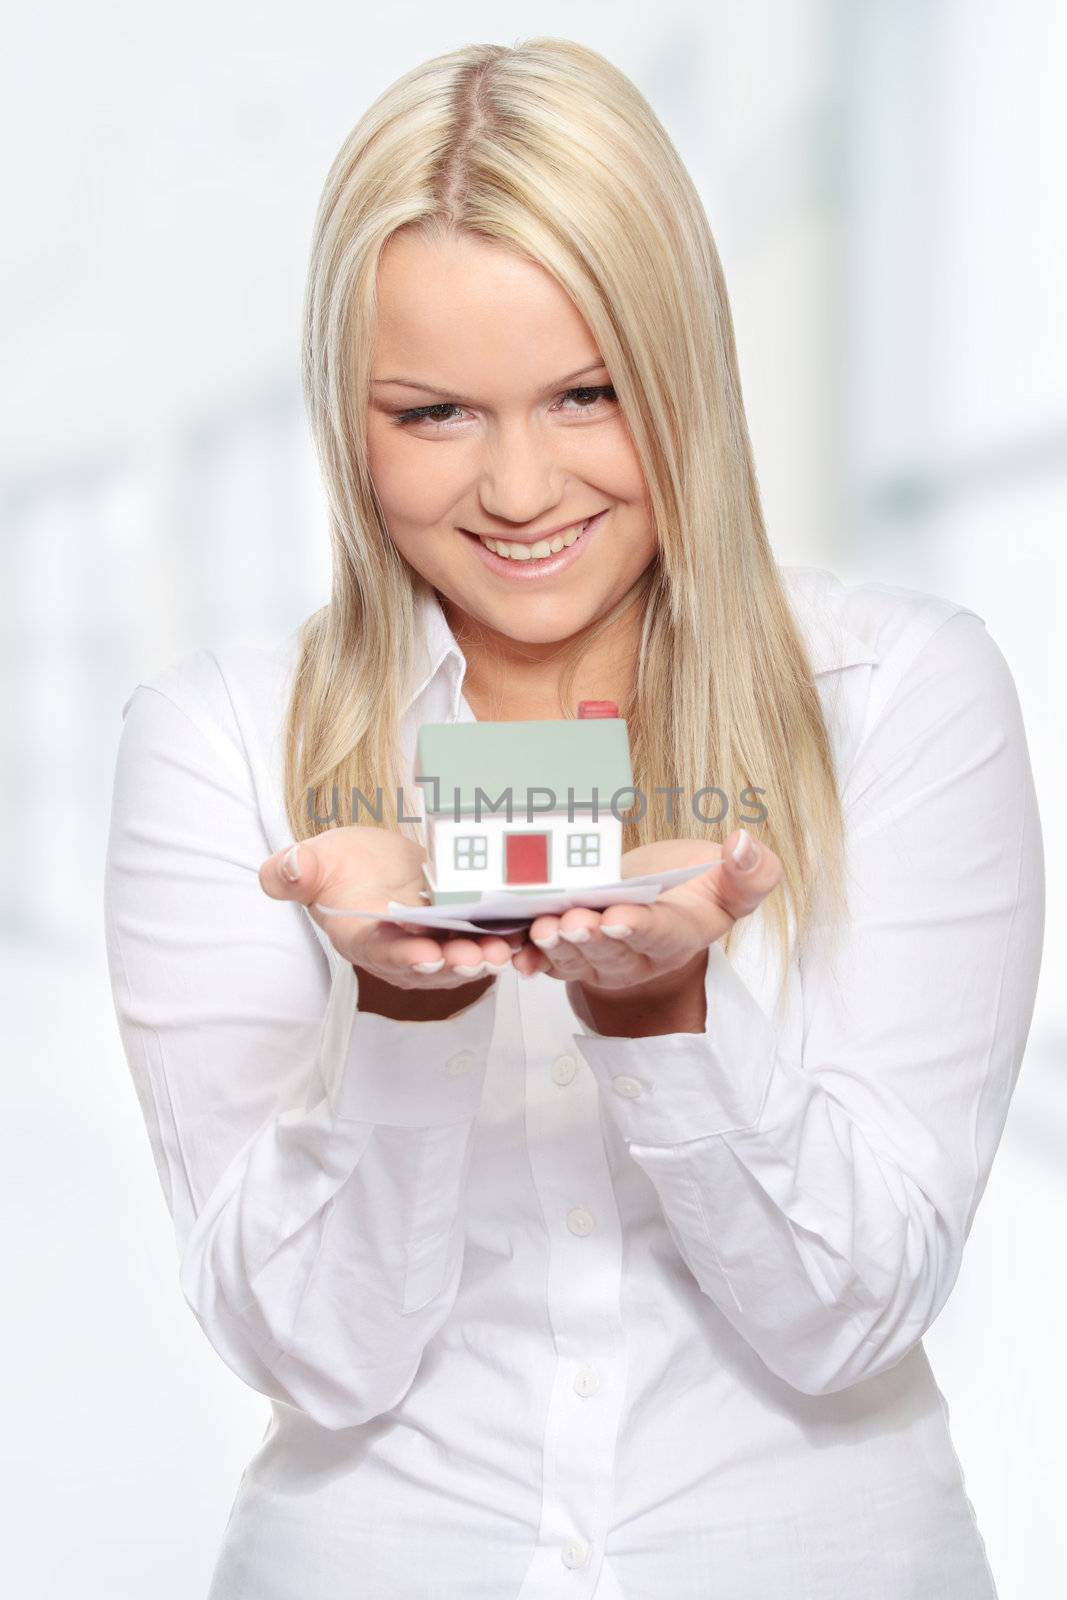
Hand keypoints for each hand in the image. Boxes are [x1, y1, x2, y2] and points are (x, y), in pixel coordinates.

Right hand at [259, 826, 522, 989]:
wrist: (371, 864)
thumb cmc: (339, 865)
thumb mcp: (314, 859)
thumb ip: (294, 870)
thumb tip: (283, 871)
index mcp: (362, 939)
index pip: (382, 953)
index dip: (404, 957)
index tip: (425, 955)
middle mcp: (400, 952)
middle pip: (429, 966)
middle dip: (453, 964)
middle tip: (477, 957)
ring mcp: (432, 946)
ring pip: (459, 960)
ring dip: (482, 959)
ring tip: (503, 951)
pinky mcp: (459, 934)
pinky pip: (482, 943)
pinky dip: (503, 943)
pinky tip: (524, 935)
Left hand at [510, 829, 781, 1032]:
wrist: (663, 910)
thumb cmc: (698, 892)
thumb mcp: (735, 885)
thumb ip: (752, 873)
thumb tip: (744, 843)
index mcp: (678, 937)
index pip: (659, 933)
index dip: (639, 926)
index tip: (620, 915)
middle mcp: (635, 956)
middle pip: (609, 949)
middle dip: (590, 936)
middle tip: (573, 921)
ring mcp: (598, 958)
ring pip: (573, 956)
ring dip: (555, 944)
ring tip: (542, 927)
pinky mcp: (569, 953)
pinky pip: (545, 959)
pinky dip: (529, 954)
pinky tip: (514, 949)